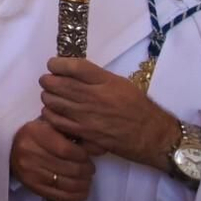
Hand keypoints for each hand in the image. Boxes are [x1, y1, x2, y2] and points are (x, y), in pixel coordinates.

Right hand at [10, 118, 96, 200]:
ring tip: (87, 180)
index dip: (82, 156)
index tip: (88, 157)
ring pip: (65, 183)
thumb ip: (71, 132)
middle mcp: (29, 152)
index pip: (66, 150)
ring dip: (82, 184)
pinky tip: (83, 192)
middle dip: (85, 171)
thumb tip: (99, 147)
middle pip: (68, 168)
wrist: (10, 147)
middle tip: (90, 169)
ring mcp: (29, 172)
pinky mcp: (31, 186)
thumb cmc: (37, 134)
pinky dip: (75, 196)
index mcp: (35, 133)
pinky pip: (58, 195)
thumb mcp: (50, 125)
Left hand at [39, 57, 178, 169]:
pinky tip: (53, 113)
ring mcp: (88, 117)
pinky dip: (50, 115)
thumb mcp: (121, 84)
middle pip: (58, 84)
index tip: (53, 65)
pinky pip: (57, 122)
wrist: (153, 136)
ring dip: (48, 97)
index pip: (73, 67)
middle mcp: (94, 97)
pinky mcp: (85, 134)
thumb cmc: (139, 108)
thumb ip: (96, 78)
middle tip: (48, 81)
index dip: (57, 64)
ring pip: (53, 102)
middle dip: (48, 81)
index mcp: (105, 82)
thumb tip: (71, 73)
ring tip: (51, 97)